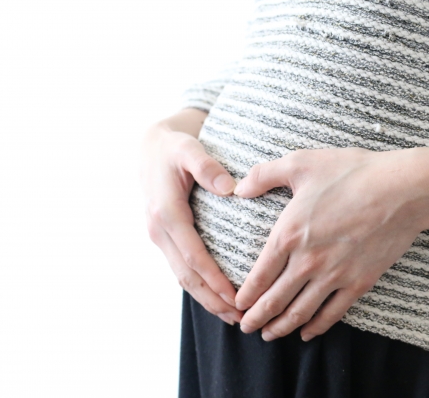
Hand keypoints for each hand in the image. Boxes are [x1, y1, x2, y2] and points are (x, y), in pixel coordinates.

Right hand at [140, 110, 242, 325]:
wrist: (151, 148)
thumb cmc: (174, 148)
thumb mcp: (189, 148)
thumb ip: (206, 166)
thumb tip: (229, 188)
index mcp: (166, 212)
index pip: (192, 255)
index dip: (214, 279)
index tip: (236, 296)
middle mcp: (159, 230)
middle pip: (187, 275)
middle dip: (212, 299)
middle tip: (240, 317)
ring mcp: (159, 236)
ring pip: (182, 277)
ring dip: (206, 299)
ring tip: (232, 316)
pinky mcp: (165, 238)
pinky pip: (180, 268)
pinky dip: (198, 286)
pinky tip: (216, 298)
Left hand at [233, 147, 428, 340]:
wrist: (402, 190)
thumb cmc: (352, 173)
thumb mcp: (301, 163)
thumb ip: (264, 175)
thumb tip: (239, 189)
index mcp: (288, 235)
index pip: (258, 276)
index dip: (244, 296)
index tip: (235, 305)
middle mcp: (307, 262)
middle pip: (274, 301)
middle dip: (256, 318)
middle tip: (245, 327)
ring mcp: (334, 276)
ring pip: (300, 313)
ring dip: (281, 328)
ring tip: (268, 336)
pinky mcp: (359, 282)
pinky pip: (333, 314)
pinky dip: (317, 327)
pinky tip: (307, 333)